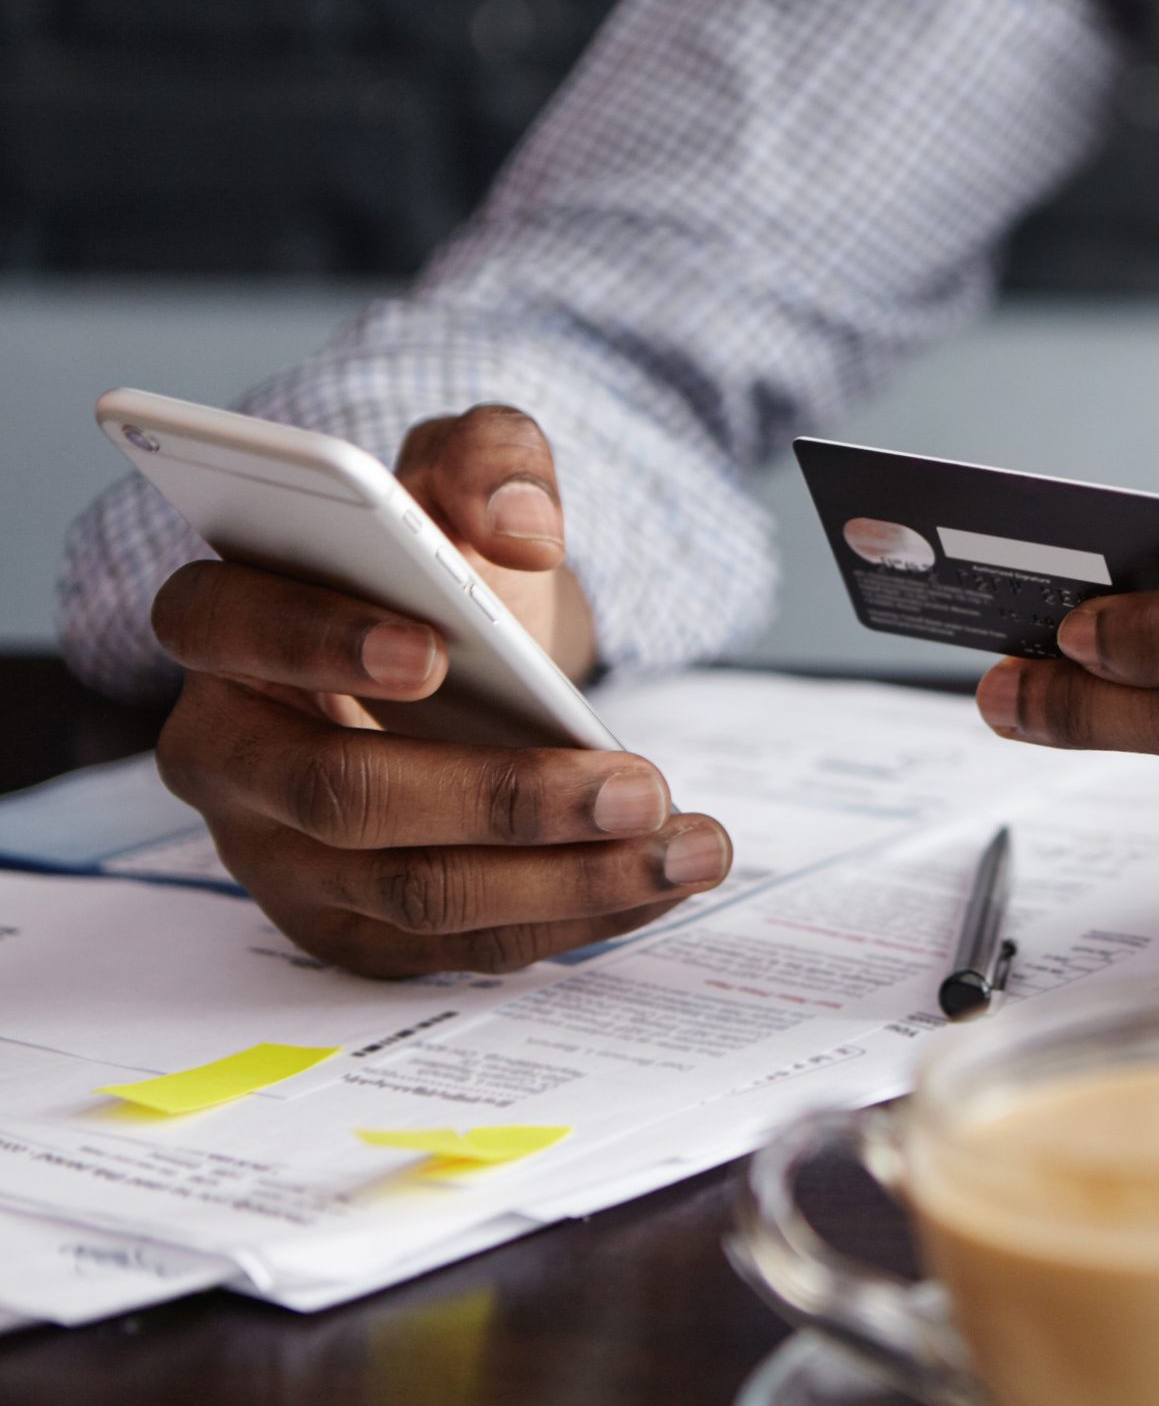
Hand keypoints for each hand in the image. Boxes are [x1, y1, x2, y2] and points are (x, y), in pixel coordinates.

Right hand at [149, 404, 731, 976]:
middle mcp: (230, 756)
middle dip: (501, 798)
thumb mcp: (467, 480)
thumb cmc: (440, 572)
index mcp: (224, 623)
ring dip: (569, 878)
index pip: (225, 627)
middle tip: (637, 784)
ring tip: (688, 843)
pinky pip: (464, 946)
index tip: (433, 649)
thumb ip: (490, 460)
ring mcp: (285, 858)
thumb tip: (521, 524)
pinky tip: (661, 878)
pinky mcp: (355, 929)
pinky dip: (576, 917)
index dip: (317, 641)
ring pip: (416, 892)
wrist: (466, 660)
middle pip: (342, 796)